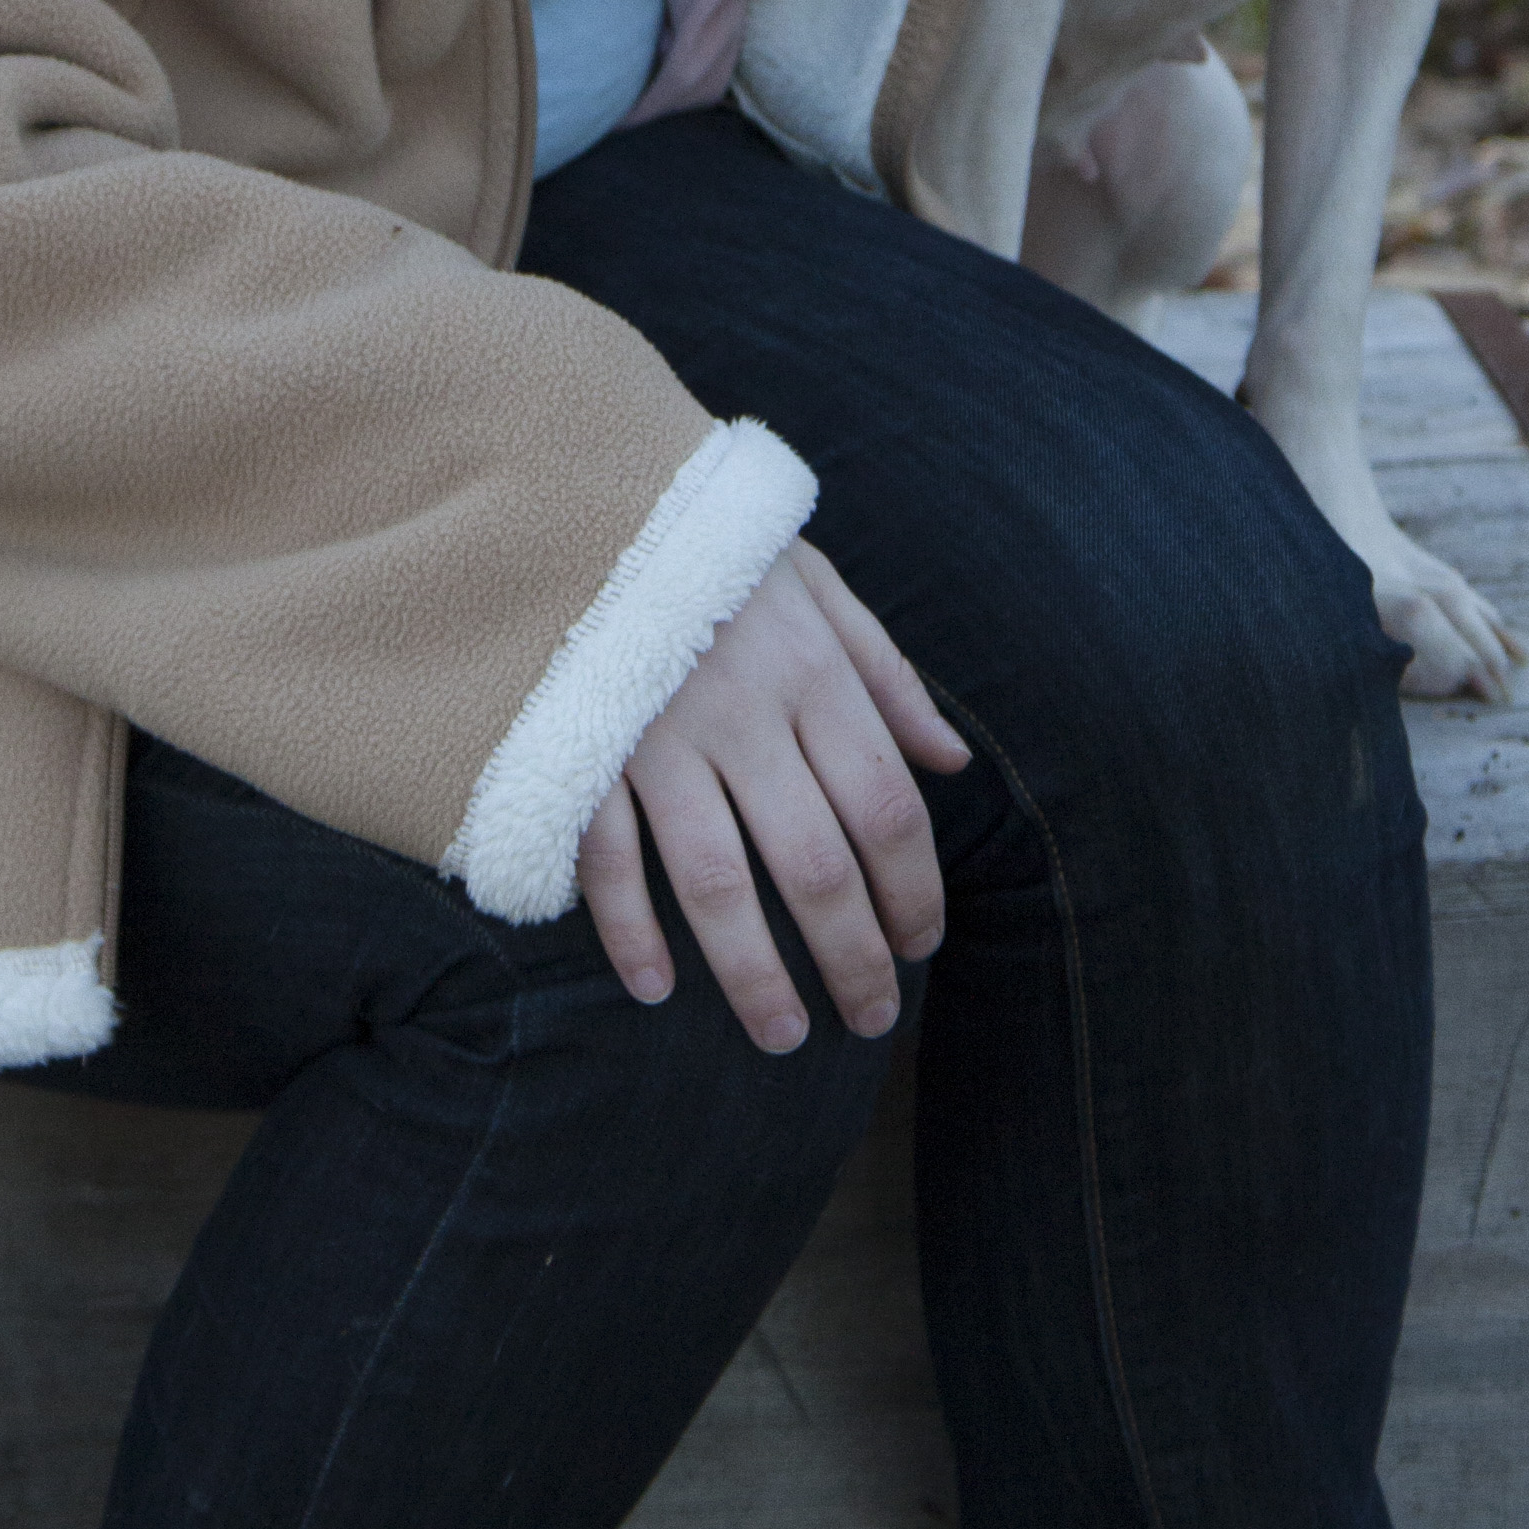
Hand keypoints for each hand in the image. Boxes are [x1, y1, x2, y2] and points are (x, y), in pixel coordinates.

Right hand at [575, 541, 970, 1052]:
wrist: (576, 492)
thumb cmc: (711, 550)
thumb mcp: (814, 583)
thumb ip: (886, 673)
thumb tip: (952, 763)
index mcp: (811, 669)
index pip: (886, 807)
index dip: (914, 890)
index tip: (920, 947)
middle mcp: (742, 709)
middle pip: (815, 864)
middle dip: (850, 958)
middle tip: (868, 1019)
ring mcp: (654, 733)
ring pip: (715, 884)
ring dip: (752, 975)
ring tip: (781, 1036)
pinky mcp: (578, 747)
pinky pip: (605, 860)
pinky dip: (629, 930)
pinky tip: (656, 989)